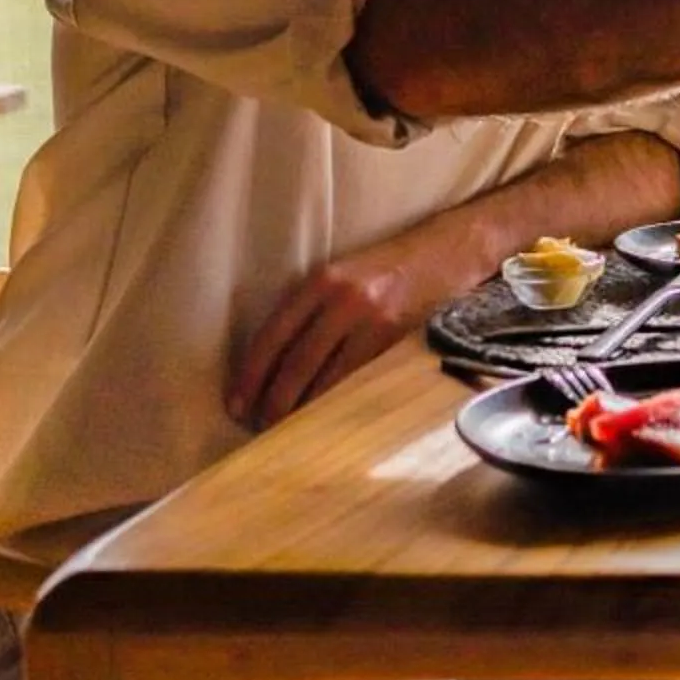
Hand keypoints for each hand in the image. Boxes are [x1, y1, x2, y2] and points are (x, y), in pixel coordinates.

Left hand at [228, 224, 478, 430]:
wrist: (443, 252)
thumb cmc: (387, 266)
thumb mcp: (342, 274)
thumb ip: (311, 307)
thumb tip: (274, 360)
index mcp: (321, 280)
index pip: (274, 334)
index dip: (250, 373)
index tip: (235, 402)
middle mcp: (342, 299)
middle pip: (296, 360)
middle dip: (272, 398)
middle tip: (254, 424)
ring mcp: (371, 319)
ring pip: (324, 375)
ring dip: (299, 405)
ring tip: (282, 426)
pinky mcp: (394, 337)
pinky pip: (353, 377)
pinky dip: (331, 399)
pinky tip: (319, 413)